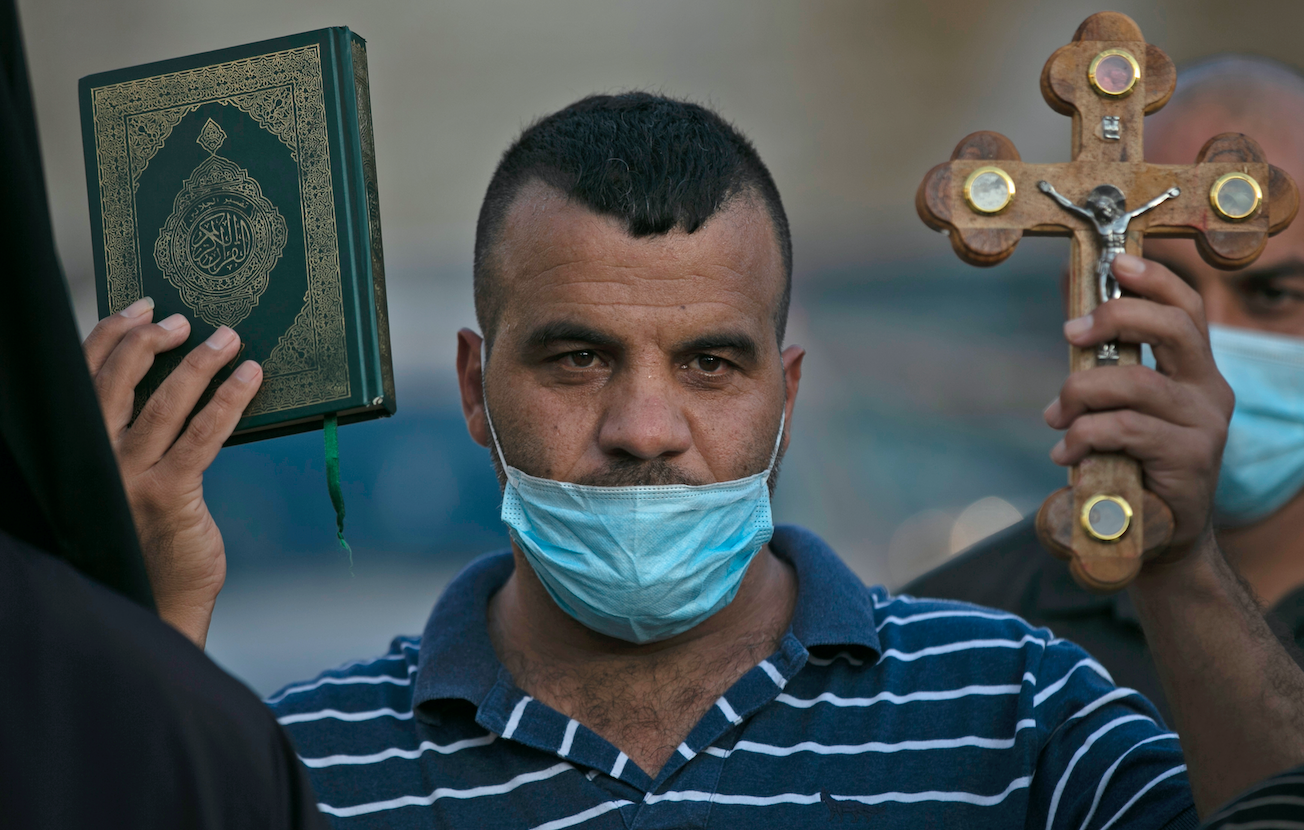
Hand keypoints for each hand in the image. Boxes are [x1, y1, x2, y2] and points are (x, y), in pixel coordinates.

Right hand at [83, 297, 261, 646]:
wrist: (158, 600)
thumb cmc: (152, 536)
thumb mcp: (135, 479)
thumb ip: (143, 437)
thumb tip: (183, 380)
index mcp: (87, 448)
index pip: (90, 377)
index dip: (112, 335)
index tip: (141, 307)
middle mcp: (99, 458)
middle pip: (118, 380)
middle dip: (150, 340)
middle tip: (183, 319)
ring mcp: (130, 477)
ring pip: (164, 403)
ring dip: (199, 363)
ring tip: (228, 338)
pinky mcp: (169, 495)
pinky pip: (202, 436)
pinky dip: (228, 401)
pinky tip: (249, 378)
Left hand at [1042, 253, 1233, 558]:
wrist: (1161, 538)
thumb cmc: (1133, 465)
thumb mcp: (1121, 409)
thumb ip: (1106, 369)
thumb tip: (1072, 320)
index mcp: (1195, 371)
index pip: (1186, 309)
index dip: (1154, 279)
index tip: (1116, 263)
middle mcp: (1208, 391)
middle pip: (1173, 328)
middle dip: (1116, 318)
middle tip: (1071, 334)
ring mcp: (1203, 425)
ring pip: (1136, 381)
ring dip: (1081, 392)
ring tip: (1055, 417)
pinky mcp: (1189, 459)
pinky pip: (1125, 429)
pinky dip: (1083, 435)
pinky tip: (1065, 453)